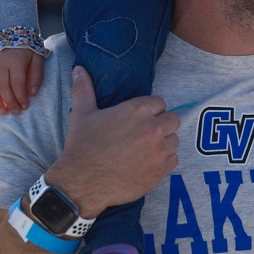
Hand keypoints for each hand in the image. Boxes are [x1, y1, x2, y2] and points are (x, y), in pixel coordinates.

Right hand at [0, 48, 43, 113]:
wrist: (11, 34)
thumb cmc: (27, 49)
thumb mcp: (37, 58)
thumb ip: (36, 75)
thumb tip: (32, 93)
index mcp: (15, 60)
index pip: (17, 83)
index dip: (20, 96)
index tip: (25, 105)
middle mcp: (0, 63)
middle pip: (3, 87)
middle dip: (10, 102)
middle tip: (16, 111)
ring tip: (4, 112)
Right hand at [48, 66, 179, 217]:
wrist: (83, 183)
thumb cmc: (82, 147)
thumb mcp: (81, 114)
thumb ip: (84, 89)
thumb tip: (79, 70)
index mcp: (137, 110)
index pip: (159, 102)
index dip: (150, 110)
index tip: (140, 119)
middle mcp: (152, 129)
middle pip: (172, 120)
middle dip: (161, 124)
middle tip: (144, 134)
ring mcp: (159, 151)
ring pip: (174, 140)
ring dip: (163, 143)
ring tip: (146, 149)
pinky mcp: (160, 171)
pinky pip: (174, 160)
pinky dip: (164, 161)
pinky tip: (148, 162)